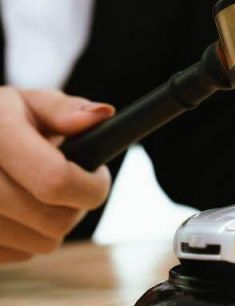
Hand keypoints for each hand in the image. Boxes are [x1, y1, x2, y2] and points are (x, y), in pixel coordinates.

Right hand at [0, 88, 114, 262]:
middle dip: (76, 203)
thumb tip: (101, 115)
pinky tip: (17, 209)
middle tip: (70, 180)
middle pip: (56, 220)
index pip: (56, 181)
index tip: (99, 175)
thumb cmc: (2, 122)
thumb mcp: (28, 104)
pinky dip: (29, 235)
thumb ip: (64, 110)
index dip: (90, 185)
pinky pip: (22, 254)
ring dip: (53, 221)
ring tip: (40, 192)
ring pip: (43, 243)